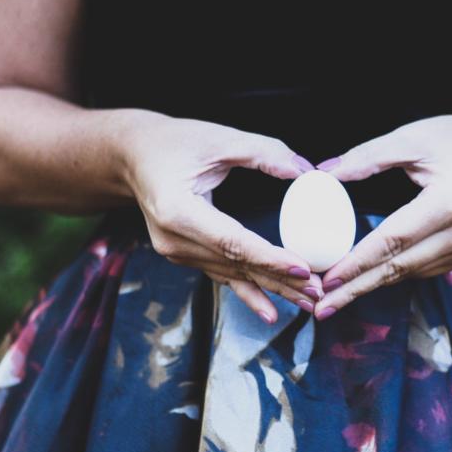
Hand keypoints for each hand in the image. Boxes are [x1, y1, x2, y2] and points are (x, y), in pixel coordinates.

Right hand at [118, 112, 324, 323]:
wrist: (132, 155)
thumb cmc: (173, 142)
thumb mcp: (218, 138)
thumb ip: (263, 152)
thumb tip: (305, 170)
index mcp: (177, 211)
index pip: (233, 242)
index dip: (270, 258)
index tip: (304, 268)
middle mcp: (173, 239)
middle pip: (236, 266)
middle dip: (281, 281)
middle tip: (318, 292)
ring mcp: (176, 252)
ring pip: (233, 275)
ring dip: (272, 289)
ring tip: (309, 301)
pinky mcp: (183, 255)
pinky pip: (222, 276)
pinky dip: (250, 292)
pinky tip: (272, 312)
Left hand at [311, 109, 451, 319]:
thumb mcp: (414, 137)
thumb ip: (368, 156)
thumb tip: (326, 173)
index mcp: (449, 202)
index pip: (393, 240)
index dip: (357, 262)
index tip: (327, 279)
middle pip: (398, 268)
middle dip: (355, 289)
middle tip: (320, 307)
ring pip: (407, 273)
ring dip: (368, 286)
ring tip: (332, 299)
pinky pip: (420, 270)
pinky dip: (390, 275)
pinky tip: (363, 282)